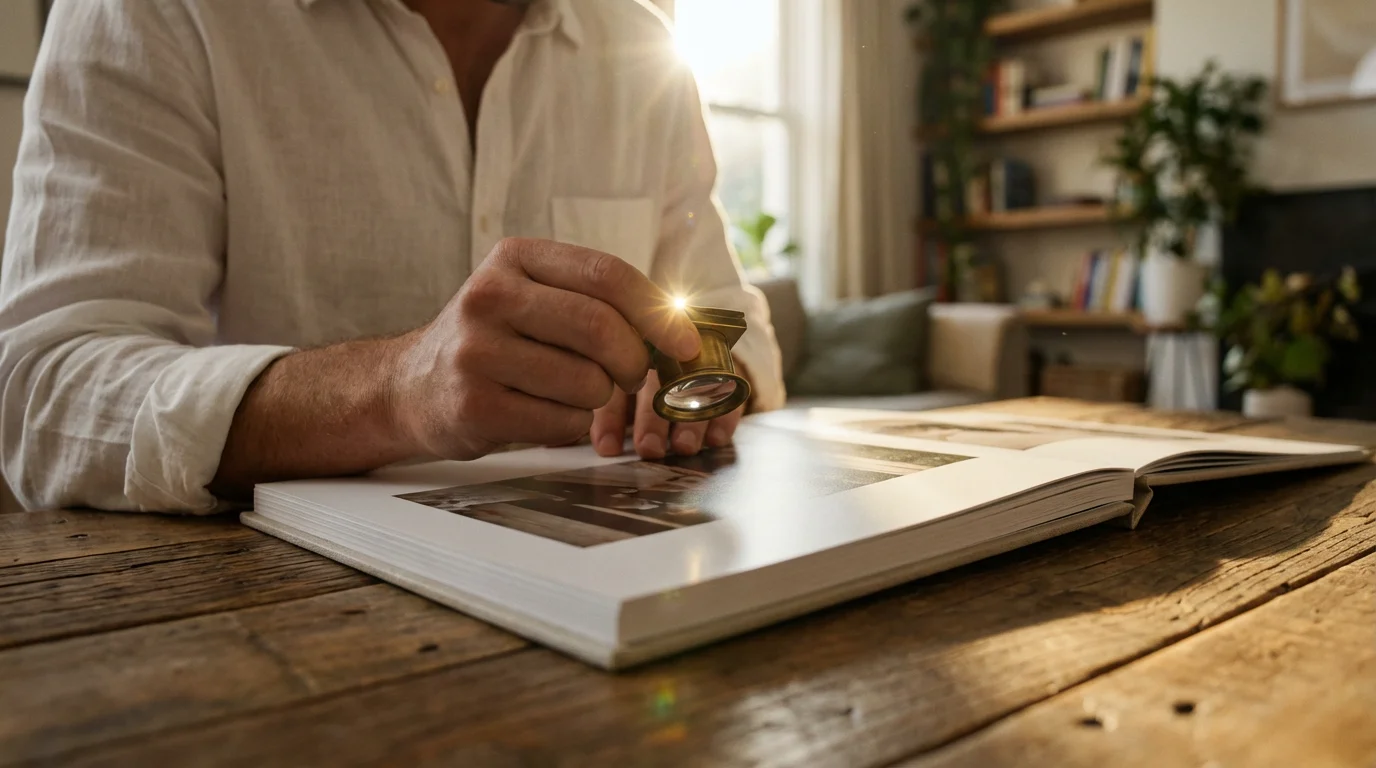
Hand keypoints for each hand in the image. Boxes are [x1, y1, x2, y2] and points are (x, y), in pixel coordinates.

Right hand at [386, 238, 700, 460]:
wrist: (411, 386)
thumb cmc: (494, 340)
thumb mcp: (531, 296)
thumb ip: (595, 300)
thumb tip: (680, 328)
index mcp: (514, 258)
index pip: (606, 275)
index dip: (657, 312)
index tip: (686, 342)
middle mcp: (489, 296)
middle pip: (601, 328)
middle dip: (634, 361)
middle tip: (632, 375)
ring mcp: (477, 352)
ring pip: (587, 382)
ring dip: (599, 398)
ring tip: (572, 392)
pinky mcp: (475, 405)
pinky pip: (562, 422)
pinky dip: (572, 425)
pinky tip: (546, 413)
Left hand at [588, 365, 747, 460]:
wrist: (697, 348)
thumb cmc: (645, 380)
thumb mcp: (620, 388)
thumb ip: (606, 412)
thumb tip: (586, 447)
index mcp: (629, 355)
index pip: (617, 385)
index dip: (611, 419)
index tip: (608, 448)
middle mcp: (664, 353)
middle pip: (657, 385)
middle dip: (652, 421)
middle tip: (648, 449)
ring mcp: (698, 359)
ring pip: (695, 388)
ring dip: (689, 421)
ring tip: (683, 446)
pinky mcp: (728, 369)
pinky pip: (730, 389)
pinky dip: (723, 415)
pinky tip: (715, 439)